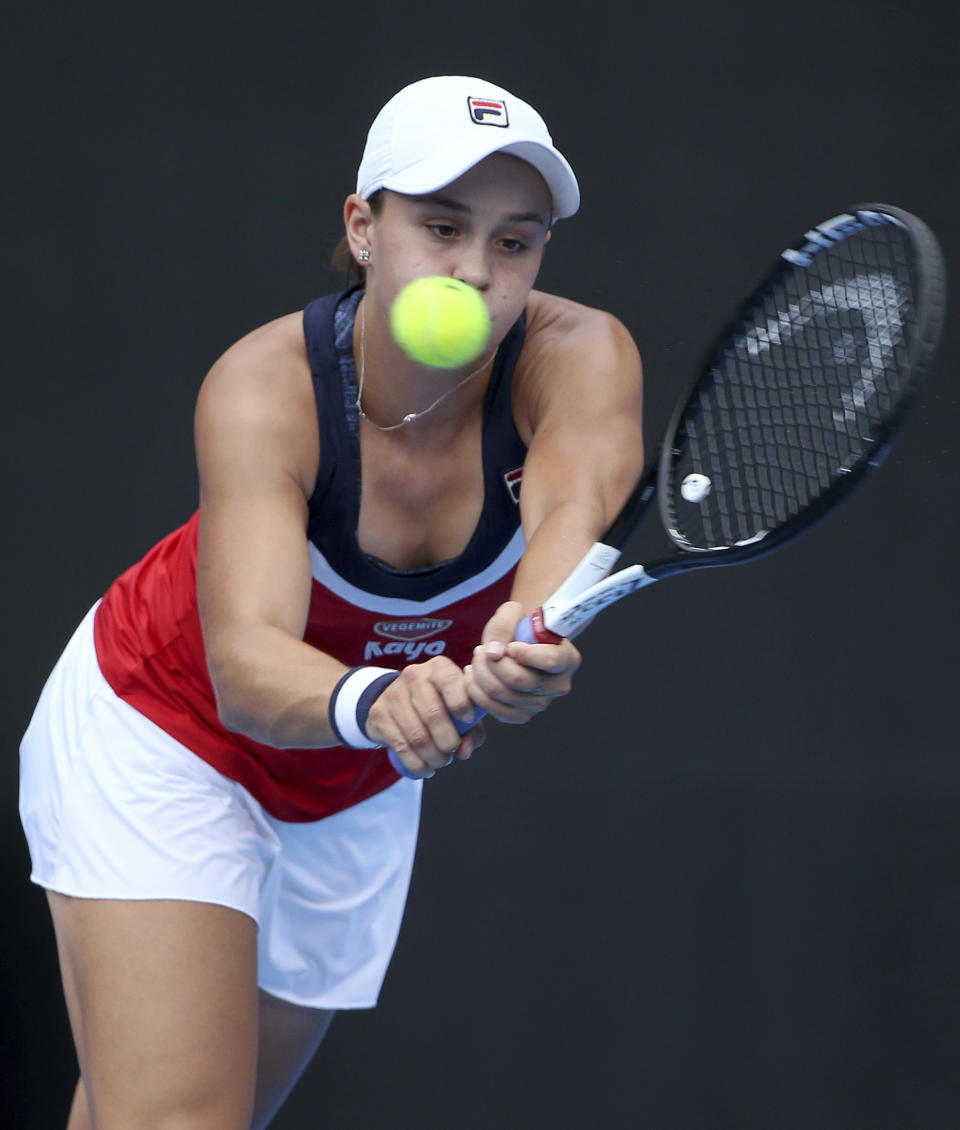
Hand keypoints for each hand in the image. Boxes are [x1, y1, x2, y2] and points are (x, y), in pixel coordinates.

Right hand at [363, 656, 485, 778]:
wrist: (395, 700)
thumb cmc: (439, 705)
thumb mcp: (459, 710)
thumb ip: (471, 730)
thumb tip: (464, 751)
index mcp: (438, 667)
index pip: (450, 680)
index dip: (461, 704)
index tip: (468, 722)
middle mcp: (414, 675)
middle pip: (433, 714)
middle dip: (448, 742)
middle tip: (452, 753)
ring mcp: (393, 694)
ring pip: (417, 735)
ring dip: (434, 757)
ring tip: (440, 762)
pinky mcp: (378, 714)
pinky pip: (401, 746)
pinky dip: (417, 764)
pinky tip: (425, 768)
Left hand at [466, 601, 580, 724]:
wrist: (516, 643)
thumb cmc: (519, 627)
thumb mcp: (513, 612)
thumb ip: (504, 625)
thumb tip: (494, 652)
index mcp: (567, 658)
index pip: (550, 660)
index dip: (525, 654)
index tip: (509, 646)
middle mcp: (559, 685)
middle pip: (519, 679)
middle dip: (492, 662)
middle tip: (482, 649)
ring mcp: (541, 703)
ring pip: (502, 694)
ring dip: (481, 675)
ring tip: (477, 658)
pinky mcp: (522, 715)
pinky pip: (495, 710)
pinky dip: (478, 692)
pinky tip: (474, 675)